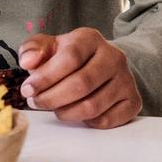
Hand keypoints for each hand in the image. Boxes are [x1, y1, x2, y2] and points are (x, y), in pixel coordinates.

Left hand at [19, 29, 142, 128]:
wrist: (101, 66)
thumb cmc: (68, 59)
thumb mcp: (48, 47)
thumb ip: (33, 49)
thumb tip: (29, 62)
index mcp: (90, 39)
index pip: (70, 58)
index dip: (46, 77)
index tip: (28, 89)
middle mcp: (113, 56)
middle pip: (81, 84)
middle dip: (52, 98)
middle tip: (37, 103)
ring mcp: (126, 79)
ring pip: (92, 106)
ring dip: (66, 113)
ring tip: (55, 108)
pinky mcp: (133, 101)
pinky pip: (106, 120)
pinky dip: (86, 122)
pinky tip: (77, 113)